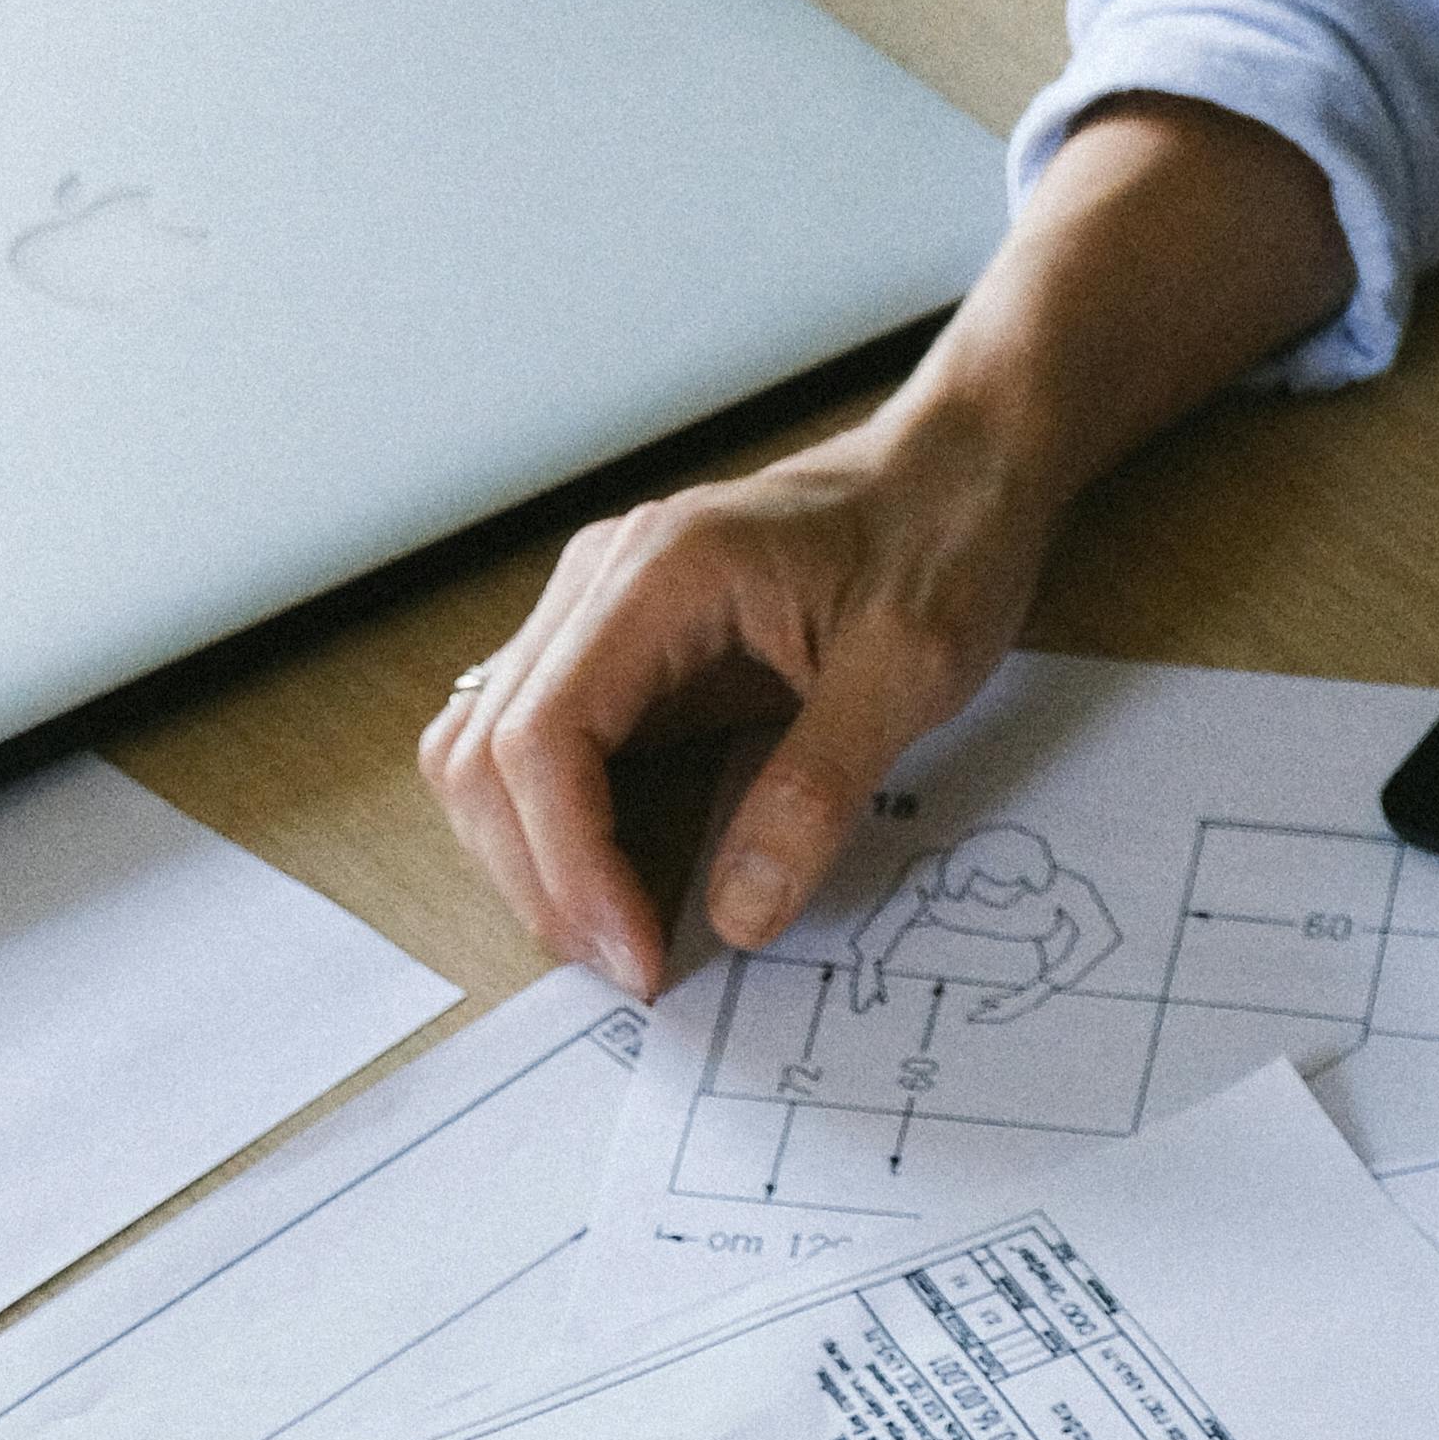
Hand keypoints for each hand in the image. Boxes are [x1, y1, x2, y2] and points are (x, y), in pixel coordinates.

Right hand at [421, 99, 1351, 994]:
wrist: (955, 470)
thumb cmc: (939, 541)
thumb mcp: (908, 671)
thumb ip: (818, 789)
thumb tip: (741, 912)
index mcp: (661, 572)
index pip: (542, 739)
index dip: (571, 868)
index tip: (640, 957)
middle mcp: (599, 583)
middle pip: (484, 756)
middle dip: (541, 882)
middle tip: (631, 969)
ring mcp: (594, 613)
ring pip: (483, 756)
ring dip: (529, 863)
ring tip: (618, 936)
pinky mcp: (614, 650)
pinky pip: (531, 750)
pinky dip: (551, 831)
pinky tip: (617, 882)